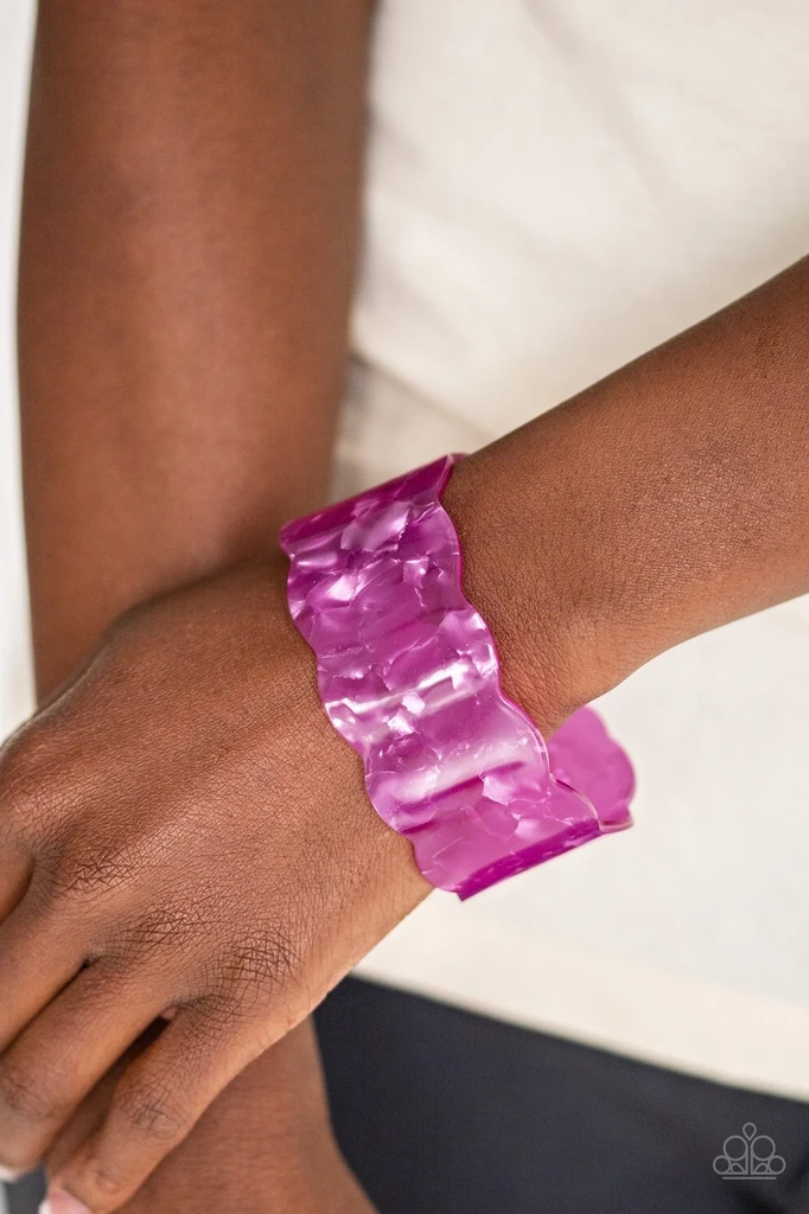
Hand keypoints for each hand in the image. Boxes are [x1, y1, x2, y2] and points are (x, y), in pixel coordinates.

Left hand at [0, 559, 426, 1210]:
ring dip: (19, 1123)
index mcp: (38, 784)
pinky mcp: (256, 992)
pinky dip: (105, 1168)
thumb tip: (37, 814)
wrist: (414, 666)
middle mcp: (84, 872)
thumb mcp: (130, 660)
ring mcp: (168, 940)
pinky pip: (152, 1114)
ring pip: (45, 1079)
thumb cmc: (276, 638)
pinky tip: (85, 1193)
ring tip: (22, 1139)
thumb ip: (63, 750)